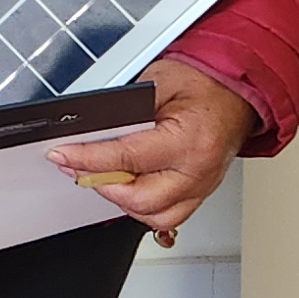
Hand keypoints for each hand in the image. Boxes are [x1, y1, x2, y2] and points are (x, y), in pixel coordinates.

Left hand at [47, 56, 254, 244]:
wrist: (236, 91)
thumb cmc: (203, 84)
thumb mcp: (158, 81)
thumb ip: (126, 109)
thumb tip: (91, 129)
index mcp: (189, 140)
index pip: (128, 158)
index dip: (87, 159)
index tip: (62, 155)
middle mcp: (198, 170)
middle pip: (140, 199)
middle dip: (101, 184)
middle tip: (77, 167)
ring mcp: (203, 186)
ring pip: (154, 216)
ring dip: (122, 201)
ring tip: (102, 177)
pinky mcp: (201, 193)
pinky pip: (168, 217)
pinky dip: (143, 208)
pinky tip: (126, 190)